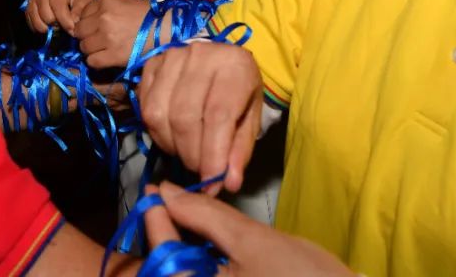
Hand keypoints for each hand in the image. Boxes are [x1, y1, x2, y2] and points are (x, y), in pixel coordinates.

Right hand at [24, 0, 94, 34]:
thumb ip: (79, 11)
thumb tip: (72, 24)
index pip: (58, 5)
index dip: (65, 20)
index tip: (71, 29)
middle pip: (46, 15)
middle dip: (58, 24)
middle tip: (65, 23)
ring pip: (38, 20)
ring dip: (49, 27)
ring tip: (58, 24)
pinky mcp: (29, 7)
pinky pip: (31, 23)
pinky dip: (40, 28)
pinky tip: (49, 26)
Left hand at [73, 0, 161, 68]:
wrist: (168, 29)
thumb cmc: (149, 16)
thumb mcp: (124, 3)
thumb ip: (104, 9)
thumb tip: (86, 23)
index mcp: (106, 1)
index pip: (82, 14)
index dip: (88, 23)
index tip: (96, 28)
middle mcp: (103, 17)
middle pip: (79, 31)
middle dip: (87, 37)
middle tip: (100, 41)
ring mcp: (107, 36)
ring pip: (84, 47)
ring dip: (92, 50)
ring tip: (105, 50)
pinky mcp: (113, 55)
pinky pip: (92, 61)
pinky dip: (97, 62)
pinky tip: (107, 58)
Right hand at [138, 42, 261, 193]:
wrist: (222, 61)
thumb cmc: (240, 92)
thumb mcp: (250, 120)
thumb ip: (239, 151)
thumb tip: (228, 184)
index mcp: (234, 65)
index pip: (217, 115)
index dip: (212, 154)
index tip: (211, 183)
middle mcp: (201, 55)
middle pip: (183, 117)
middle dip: (190, 154)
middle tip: (198, 169)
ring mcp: (172, 56)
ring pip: (158, 114)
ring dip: (170, 145)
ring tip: (185, 152)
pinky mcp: (151, 64)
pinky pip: (144, 107)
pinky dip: (155, 131)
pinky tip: (171, 135)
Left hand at [144, 182, 355, 276]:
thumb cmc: (300, 276)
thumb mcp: (251, 240)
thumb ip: (204, 216)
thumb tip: (167, 190)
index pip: (160, 248)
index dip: (155, 215)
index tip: (158, 187)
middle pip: (161, 264)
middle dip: (162, 234)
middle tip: (170, 203)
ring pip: (177, 270)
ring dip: (177, 246)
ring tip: (188, 220)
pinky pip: (195, 276)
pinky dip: (194, 261)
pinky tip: (204, 245)